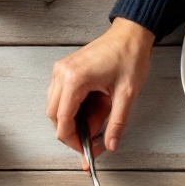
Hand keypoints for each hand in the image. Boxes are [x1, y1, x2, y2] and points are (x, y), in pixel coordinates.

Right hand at [46, 17, 153, 167]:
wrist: (130, 34)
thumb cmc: (128, 56)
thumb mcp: (126, 95)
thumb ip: (117, 123)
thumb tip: (110, 144)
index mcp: (75, 79)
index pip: (63, 120)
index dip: (73, 140)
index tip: (85, 150)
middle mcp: (63, 74)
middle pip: (54, 116)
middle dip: (72, 133)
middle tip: (92, 141)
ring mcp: (61, 71)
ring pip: (55, 108)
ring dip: (73, 121)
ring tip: (96, 121)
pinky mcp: (65, 71)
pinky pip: (61, 97)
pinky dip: (73, 109)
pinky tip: (90, 111)